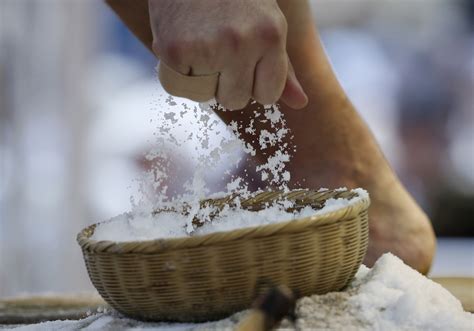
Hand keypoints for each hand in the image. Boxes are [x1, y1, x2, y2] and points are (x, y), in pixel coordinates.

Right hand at [148, 0, 307, 109]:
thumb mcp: (268, 25)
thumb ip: (283, 68)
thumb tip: (301, 104)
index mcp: (271, 36)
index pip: (267, 95)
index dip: (252, 81)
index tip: (242, 56)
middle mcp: (242, 42)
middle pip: (236, 100)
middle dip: (225, 81)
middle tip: (217, 44)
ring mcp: (208, 47)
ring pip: (207, 97)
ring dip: (201, 78)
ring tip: (200, 41)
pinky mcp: (175, 51)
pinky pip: (178, 87)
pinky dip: (177, 71)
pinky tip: (181, 42)